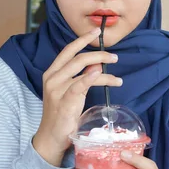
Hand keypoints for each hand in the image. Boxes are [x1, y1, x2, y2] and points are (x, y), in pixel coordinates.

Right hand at [32, 28, 121, 166]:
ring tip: (117, 77)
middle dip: (98, 54)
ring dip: (102, 68)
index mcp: (52, 73)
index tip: (96, 31)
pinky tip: (101, 75)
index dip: (82, 39)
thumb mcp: (71, 91)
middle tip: (114, 57)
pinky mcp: (64, 100)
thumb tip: (97, 64)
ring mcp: (56, 89)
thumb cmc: (61, 114)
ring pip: (82, 69)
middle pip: (77, 57)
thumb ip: (81, 77)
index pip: (68, 50)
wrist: (51, 137)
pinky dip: (91, 78)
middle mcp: (52, 77)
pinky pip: (79, 85)